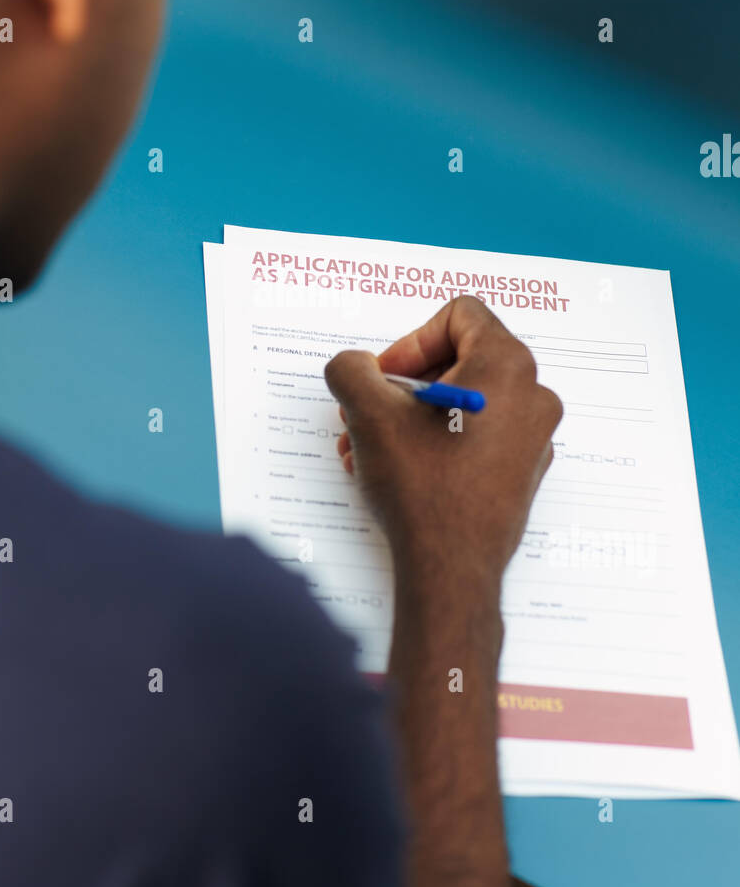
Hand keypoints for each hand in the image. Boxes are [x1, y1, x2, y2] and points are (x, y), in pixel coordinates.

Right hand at [325, 297, 562, 595]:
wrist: (451, 569)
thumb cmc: (424, 490)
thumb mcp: (369, 414)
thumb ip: (352, 370)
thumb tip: (352, 367)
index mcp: (506, 365)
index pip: (459, 316)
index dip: (411, 341)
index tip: (386, 378)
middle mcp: (532, 395)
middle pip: (460, 359)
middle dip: (404, 386)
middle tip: (371, 412)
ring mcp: (533, 437)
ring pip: (463, 402)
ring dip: (412, 418)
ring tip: (371, 448)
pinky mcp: (523, 472)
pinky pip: (477, 437)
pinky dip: (437, 443)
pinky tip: (398, 471)